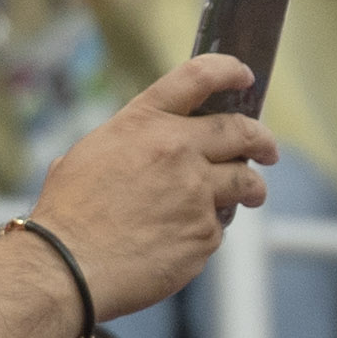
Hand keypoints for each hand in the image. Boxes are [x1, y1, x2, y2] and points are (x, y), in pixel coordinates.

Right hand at [28, 54, 277, 319]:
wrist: (68, 266)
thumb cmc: (68, 215)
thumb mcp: (89, 155)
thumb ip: (128, 145)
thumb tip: (139, 152)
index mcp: (144, 122)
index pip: (197, 77)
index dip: (228, 71)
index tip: (245, 77)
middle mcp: (177, 149)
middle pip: (240, 132)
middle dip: (262, 140)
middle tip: (269, 150)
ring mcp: (196, 192)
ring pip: (244, 182)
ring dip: (252, 188)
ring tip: (253, 196)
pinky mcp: (205, 233)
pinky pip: (219, 227)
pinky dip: (208, 231)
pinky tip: (185, 240)